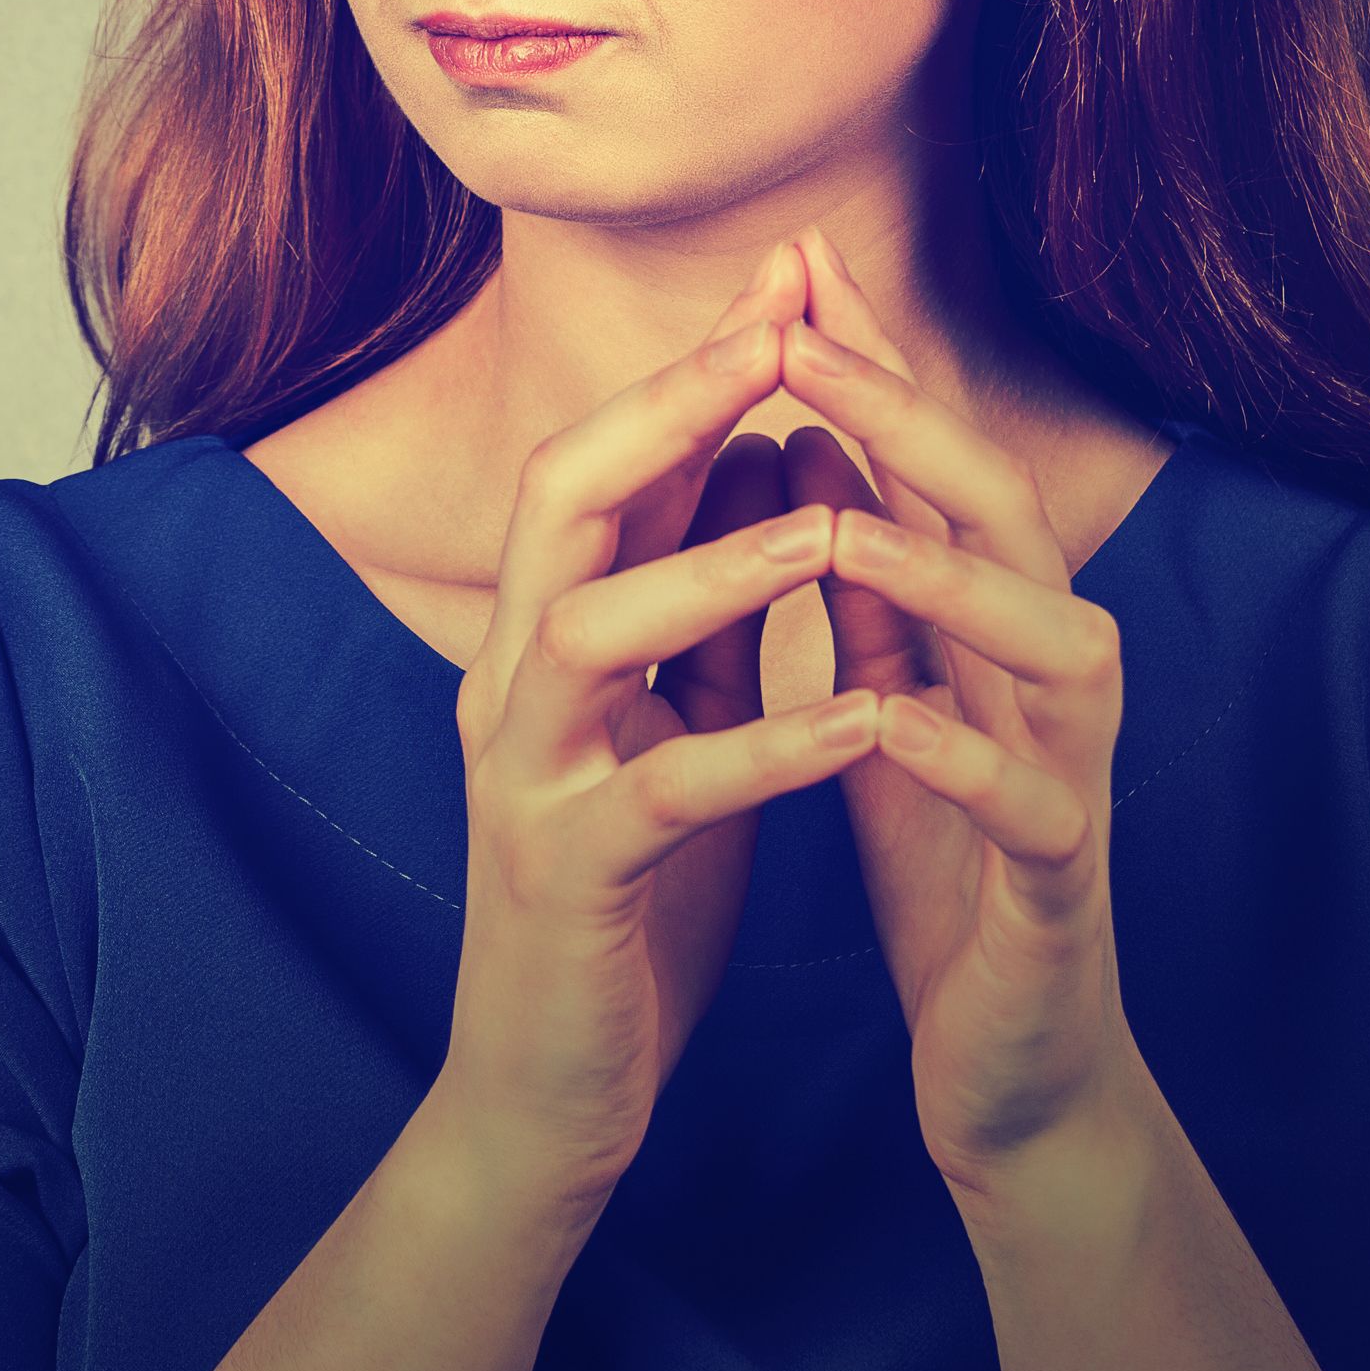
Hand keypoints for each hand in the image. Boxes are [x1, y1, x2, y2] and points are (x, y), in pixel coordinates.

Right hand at [432, 280, 886, 1201]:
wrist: (545, 1088)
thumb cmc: (625, 897)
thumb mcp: (673, 720)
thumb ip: (703, 598)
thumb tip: (758, 446)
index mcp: (538, 636)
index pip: (595, 462)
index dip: (685, 370)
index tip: (785, 282)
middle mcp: (508, 683)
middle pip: (556, 500)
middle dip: (665, 406)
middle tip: (778, 331)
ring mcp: (523, 778)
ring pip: (586, 632)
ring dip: (710, 565)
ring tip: (832, 522)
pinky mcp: (566, 878)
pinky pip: (661, 794)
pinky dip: (762, 746)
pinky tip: (861, 715)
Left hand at [762, 226, 1144, 1193]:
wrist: (1012, 1057)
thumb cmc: (947, 861)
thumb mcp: (889, 697)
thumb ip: (864, 581)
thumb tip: (809, 431)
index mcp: (999, 625)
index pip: (936, 463)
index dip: (873, 362)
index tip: (791, 261)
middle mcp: (1054, 673)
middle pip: (1009, 513)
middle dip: (908, 416)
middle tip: (802, 333)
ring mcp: (1071, 774)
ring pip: (1052, 644)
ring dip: (949, 576)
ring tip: (845, 519)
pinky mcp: (1059, 887)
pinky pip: (1030, 809)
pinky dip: (965, 759)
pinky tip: (891, 722)